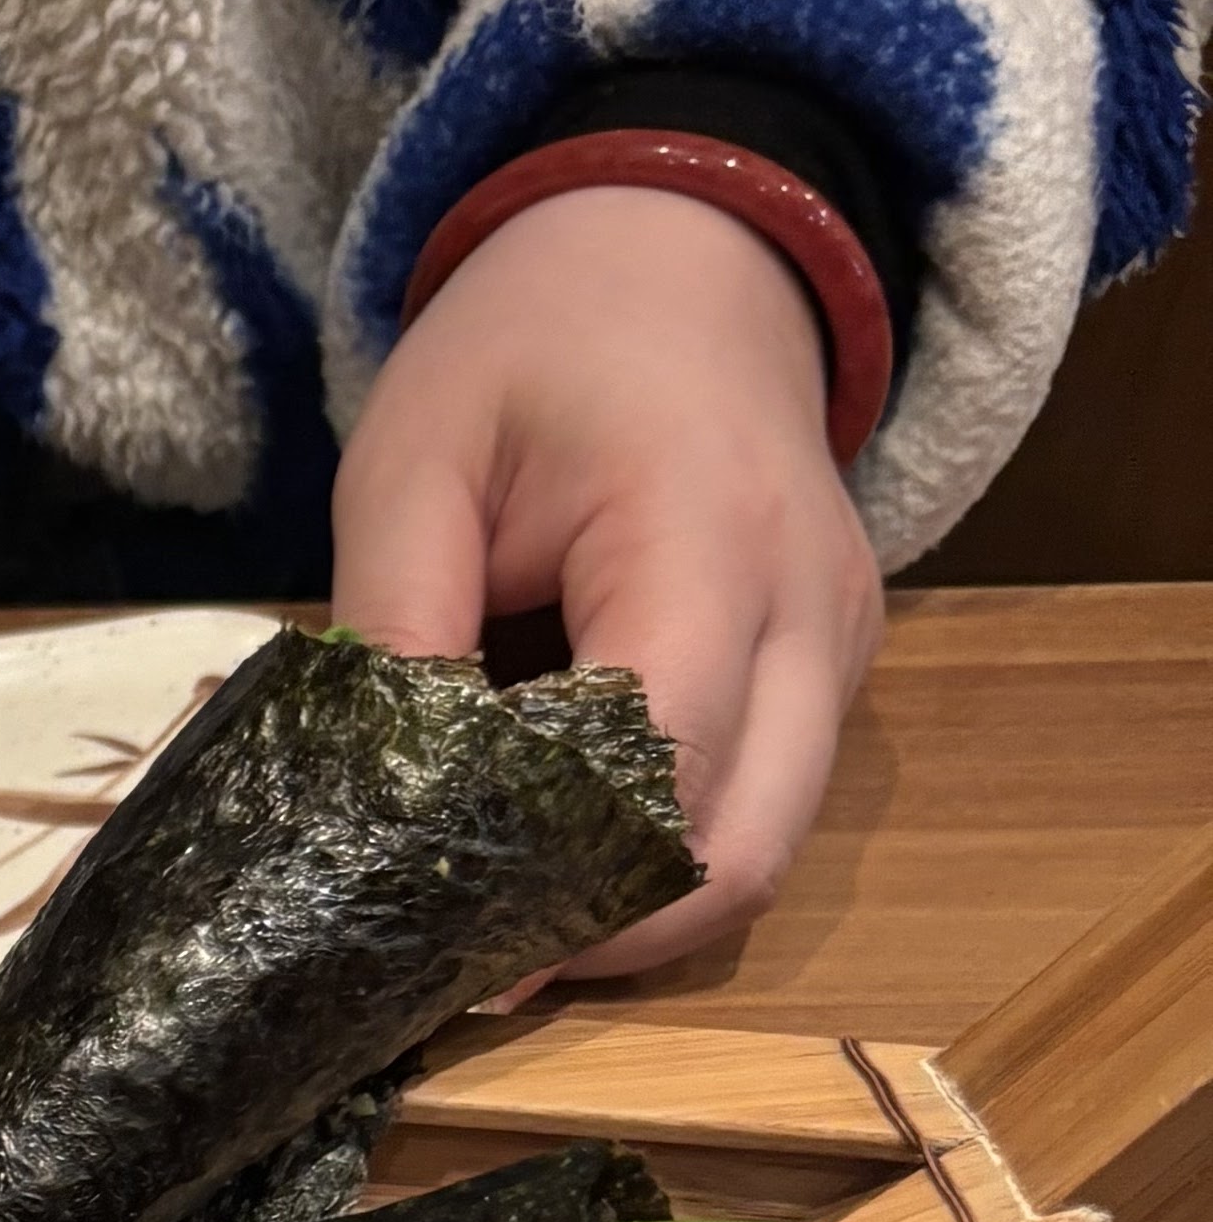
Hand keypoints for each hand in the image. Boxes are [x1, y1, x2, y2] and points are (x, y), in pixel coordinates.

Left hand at [331, 184, 882, 981]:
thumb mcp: (413, 458)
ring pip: (763, 854)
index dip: (554, 874)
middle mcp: (808, 608)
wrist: (681, 258)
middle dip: (605, 934)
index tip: (444, 930)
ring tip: (510, 918)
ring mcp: (840, 648)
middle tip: (473, 963)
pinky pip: (764, 808)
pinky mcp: (833, 674)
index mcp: (705, 533)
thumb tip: (381, 806)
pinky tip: (563, 852)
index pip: (655, 761)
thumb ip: (396, 625)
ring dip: (639, 912)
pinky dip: (666, 857)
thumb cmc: (533, 346)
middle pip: (739, 853)